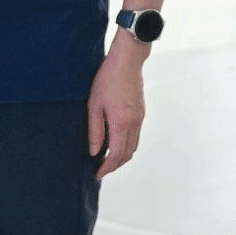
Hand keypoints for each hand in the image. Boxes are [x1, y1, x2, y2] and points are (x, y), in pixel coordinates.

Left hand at [87, 43, 147, 178]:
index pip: (116, 154)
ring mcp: (140, 118)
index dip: (107, 167)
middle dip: (114, 166)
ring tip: (107, 159)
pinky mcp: (141, 113)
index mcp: (121, 122)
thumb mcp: (94, 105)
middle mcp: (134, 123)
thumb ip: (95, 130)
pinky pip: (136, 136)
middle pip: (127, 154)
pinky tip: (115, 143)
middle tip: (101, 170)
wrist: (128, 61)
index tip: (97, 174)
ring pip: (134, 146)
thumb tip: (94, 151)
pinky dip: (127, 145)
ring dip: (122, 157)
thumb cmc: (108, 79)